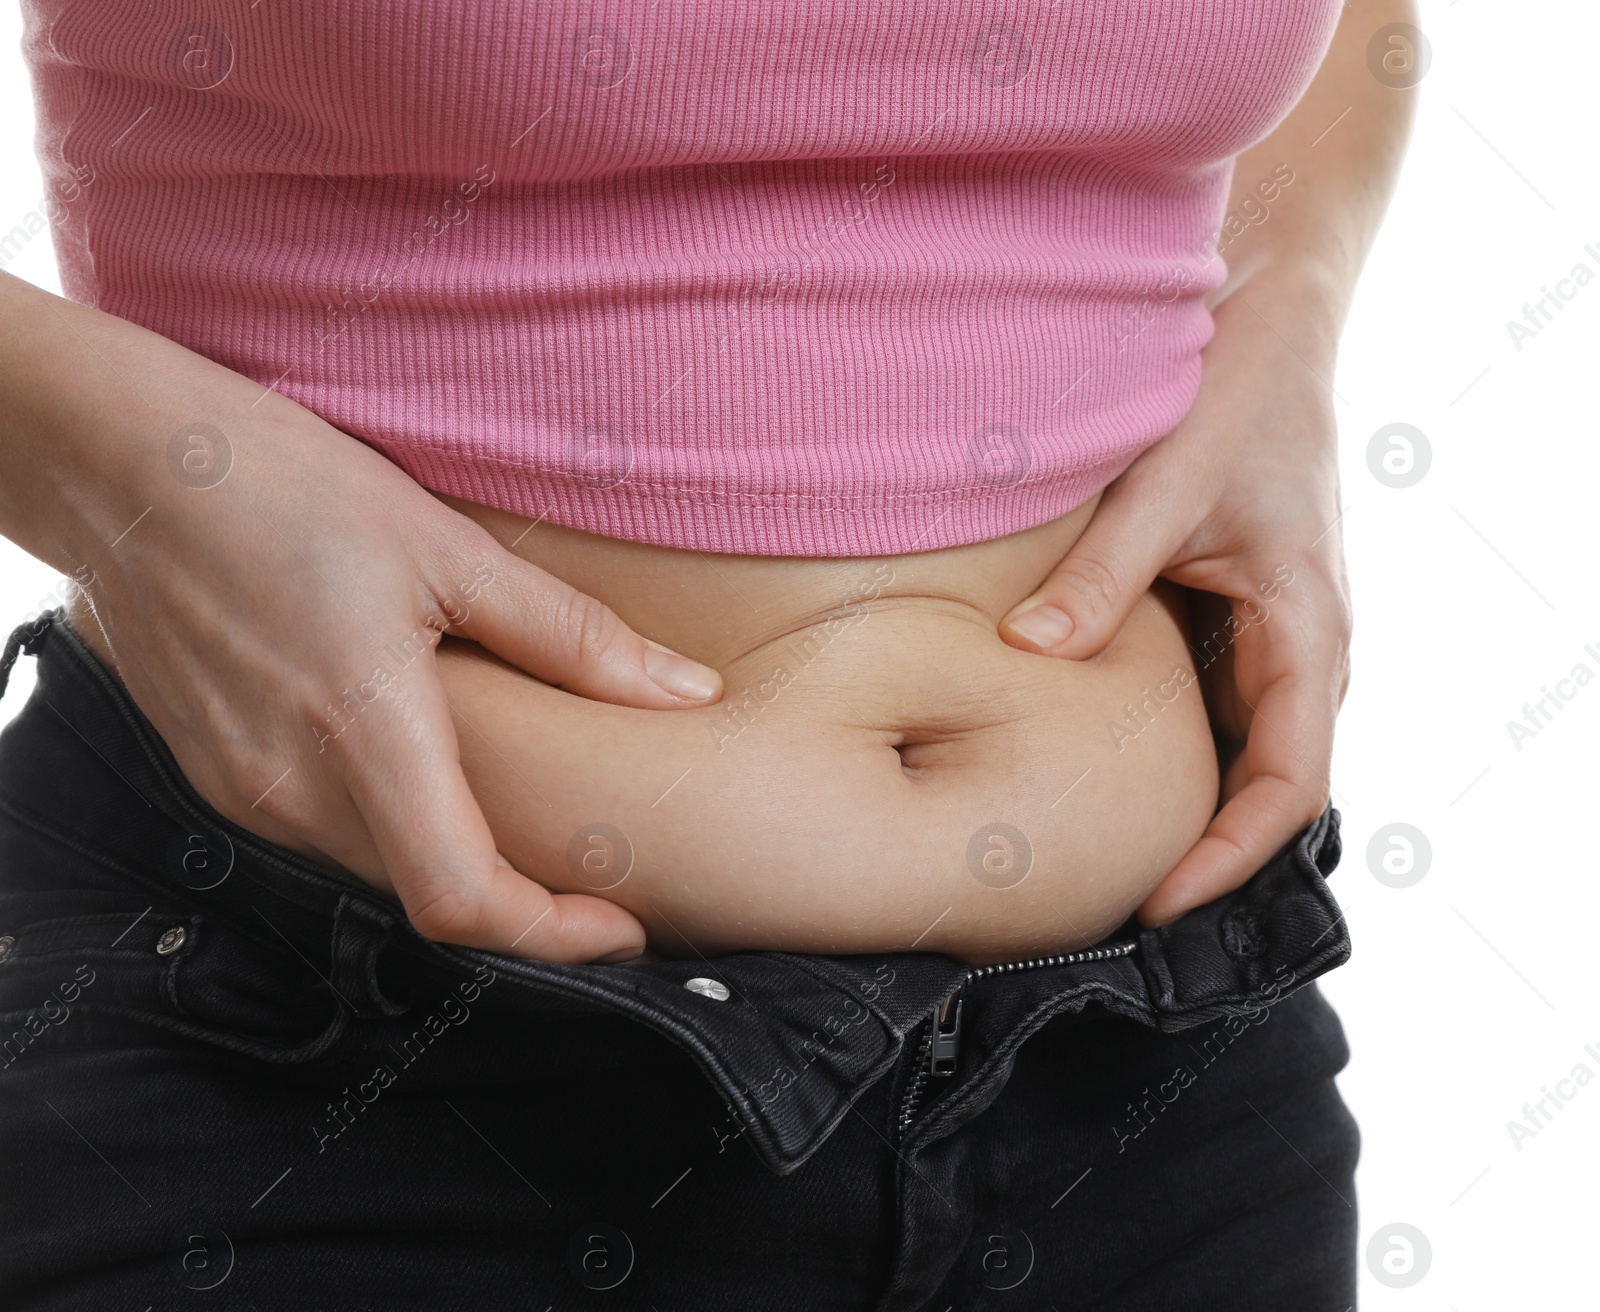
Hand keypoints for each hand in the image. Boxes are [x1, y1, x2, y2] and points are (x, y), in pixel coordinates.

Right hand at [0, 275, 722, 962]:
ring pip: (380, 866)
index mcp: (363, 732)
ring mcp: (244, 790)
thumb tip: (689, 694)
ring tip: (531, 812)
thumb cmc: (283, 486)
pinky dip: (397, 822)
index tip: (623, 928)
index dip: (554, 937)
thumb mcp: (448, 550)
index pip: (462, 898)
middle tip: (602, 863)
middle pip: (429, 894)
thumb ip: (573, 639)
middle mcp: (291, 787)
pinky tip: (432, 762)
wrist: (121, 465)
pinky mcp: (218, 774)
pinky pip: (328, 831)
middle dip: (524, 900)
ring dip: (460, 859)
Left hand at [998, 279, 1350, 924]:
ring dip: (1185, 809)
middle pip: (1265, 788)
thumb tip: (1027, 653)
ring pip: (1239, 752)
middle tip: (1106, 906)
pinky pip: (1212, 704)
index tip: (1157, 907)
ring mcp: (1269, 633)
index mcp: (1310, 628)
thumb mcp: (1171, 482)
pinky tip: (1097, 771)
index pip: (1290, 785)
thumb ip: (1105, 572)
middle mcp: (1301, 646)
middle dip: (1200, 852)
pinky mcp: (1233, 612)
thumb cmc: (1239, 389)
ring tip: (1098, 862)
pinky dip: (1168, 751)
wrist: (1270, 312)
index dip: (1229, 859)